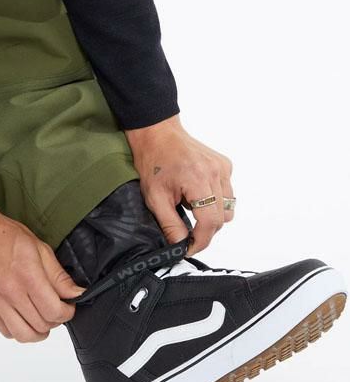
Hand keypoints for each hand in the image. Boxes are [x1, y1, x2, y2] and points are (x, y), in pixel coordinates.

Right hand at [0, 206, 83, 342]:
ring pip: (23, 335)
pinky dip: (19, 330)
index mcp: (28, 276)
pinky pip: (5, 331)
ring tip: (42, 319)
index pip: (54, 311)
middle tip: (56, 310)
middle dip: (55, 320)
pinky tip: (24, 317)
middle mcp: (11, 292)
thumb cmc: (5, 236)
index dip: (67, 313)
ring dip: (38, 332)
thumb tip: (76, 293)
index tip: (68, 307)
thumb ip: (58, 275)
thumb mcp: (40, 248)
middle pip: (41, 325)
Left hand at [125, 115, 233, 254]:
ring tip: (190, 205)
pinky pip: (227, 192)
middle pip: (222, 218)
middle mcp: (216, 173)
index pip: (210, 222)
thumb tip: (181, 246)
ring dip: (211, 214)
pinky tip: (197, 192)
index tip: (189, 247)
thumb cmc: (153, 162)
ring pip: (228, 207)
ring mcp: (223, 168)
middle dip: (205, 230)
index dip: (201, 240)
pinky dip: (215, 199)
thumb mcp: (155, 198)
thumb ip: (170, 224)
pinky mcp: (225, 165)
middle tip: (186, 230)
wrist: (158, 134)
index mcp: (198, 180)